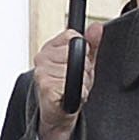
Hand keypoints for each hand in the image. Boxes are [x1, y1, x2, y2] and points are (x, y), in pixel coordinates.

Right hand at [31, 23, 106, 139]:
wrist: (58, 112)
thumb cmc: (69, 86)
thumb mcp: (85, 62)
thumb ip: (92, 44)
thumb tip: (97, 27)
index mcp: (50, 48)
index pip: (73, 36)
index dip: (84, 50)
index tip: (81, 61)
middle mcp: (42, 57)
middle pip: (77, 53)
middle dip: (85, 69)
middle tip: (78, 79)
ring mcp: (42, 72)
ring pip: (76, 70)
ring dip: (83, 83)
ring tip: (75, 88)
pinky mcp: (45, 87)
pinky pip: (72, 85)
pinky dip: (80, 93)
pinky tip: (72, 96)